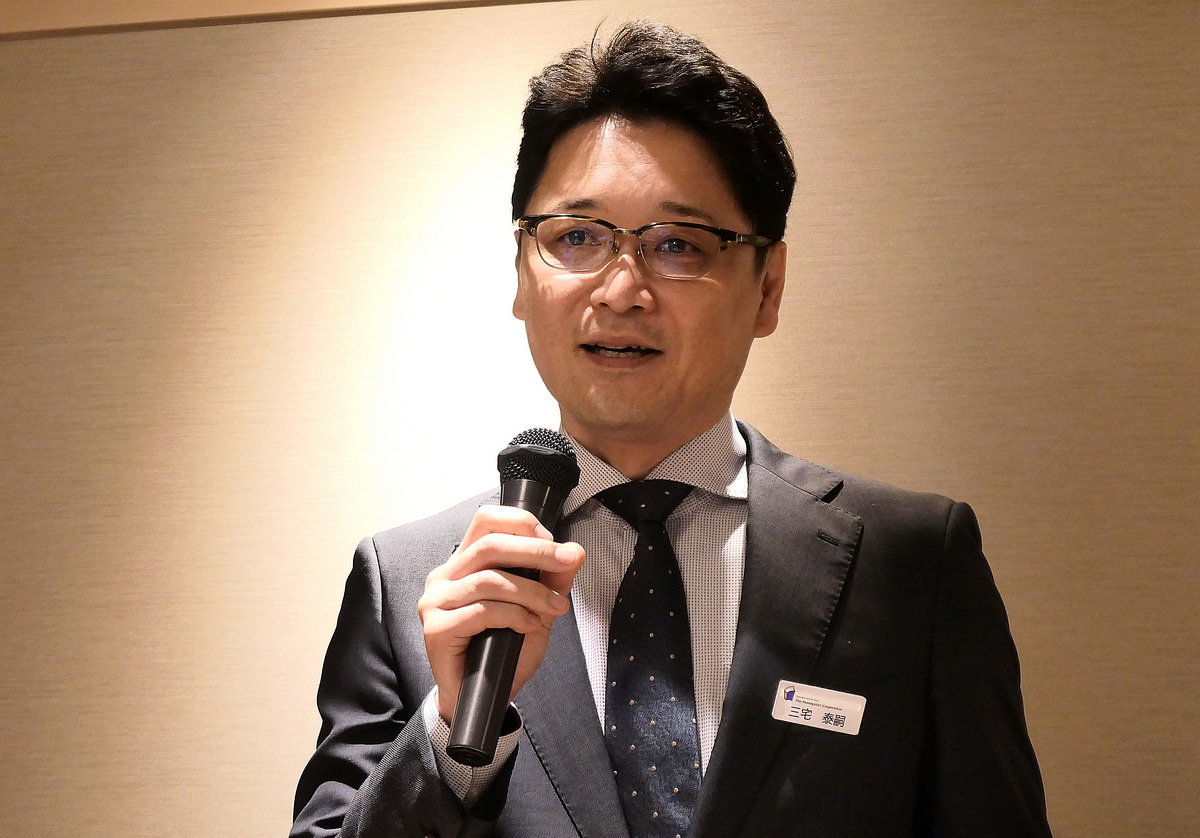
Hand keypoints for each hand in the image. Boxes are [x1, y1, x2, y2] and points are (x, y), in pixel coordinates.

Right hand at [418, 504, 584, 721]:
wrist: (484, 698)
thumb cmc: (505, 650)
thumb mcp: (538, 609)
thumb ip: (552, 580)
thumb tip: (575, 552)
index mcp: (464, 562)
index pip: (486, 520)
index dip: (522, 524)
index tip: (554, 544)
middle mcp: (444, 576)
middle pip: (490, 545)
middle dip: (536, 552)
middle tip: (568, 562)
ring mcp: (435, 602)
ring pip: (489, 580)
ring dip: (531, 592)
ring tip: (554, 608)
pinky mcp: (436, 628)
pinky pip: (482, 611)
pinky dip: (514, 615)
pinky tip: (529, 626)